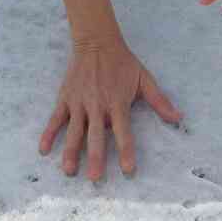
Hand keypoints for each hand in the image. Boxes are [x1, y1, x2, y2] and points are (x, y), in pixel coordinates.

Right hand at [41, 34, 182, 180]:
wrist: (96, 42)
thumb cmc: (123, 63)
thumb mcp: (144, 79)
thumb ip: (159, 101)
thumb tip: (178, 118)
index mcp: (117, 102)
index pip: (122, 132)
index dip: (126, 151)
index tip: (128, 170)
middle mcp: (97, 105)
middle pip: (95, 136)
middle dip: (95, 158)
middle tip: (95, 178)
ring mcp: (79, 103)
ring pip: (74, 131)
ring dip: (70, 152)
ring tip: (69, 171)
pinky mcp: (65, 98)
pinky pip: (55, 119)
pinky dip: (49, 134)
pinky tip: (44, 150)